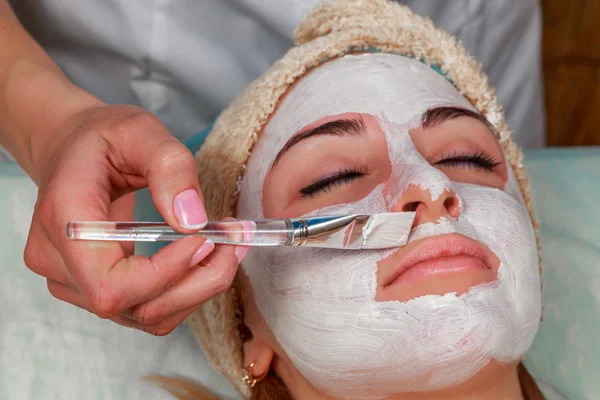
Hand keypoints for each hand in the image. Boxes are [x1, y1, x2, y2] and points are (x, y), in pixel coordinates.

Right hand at [23, 104, 248, 334]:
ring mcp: (73, 282)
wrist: (72, 150)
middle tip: (234, 241)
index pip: (110, 283)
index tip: (204, 239)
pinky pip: (148, 309)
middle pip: (135, 307)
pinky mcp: (95, 288)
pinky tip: (206, 259)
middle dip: (198, 282)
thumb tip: (193, 221)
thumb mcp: (139, 131)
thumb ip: (170, 167)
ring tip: (227, 247)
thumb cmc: (102, 139)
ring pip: (147, 316)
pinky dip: (186, 290)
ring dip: (198, 288)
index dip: (165, 273)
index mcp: (65, 221)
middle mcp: (59, 262)